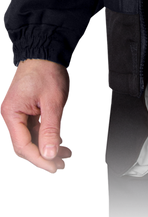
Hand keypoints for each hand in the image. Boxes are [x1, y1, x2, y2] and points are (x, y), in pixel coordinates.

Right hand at [0, 58, 74, 175]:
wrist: (47, 48)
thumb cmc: (47, 70)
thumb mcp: (53, 101)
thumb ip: (51, 129)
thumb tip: (50, 154)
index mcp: (11, 114)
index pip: (22, 146)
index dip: (38, 160)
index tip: (54, 168)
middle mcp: (11, 115)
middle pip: (24, 147)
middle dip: (43, 158)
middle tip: (61, 165)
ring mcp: (19, 113)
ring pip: (31, 140)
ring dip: (47, 149)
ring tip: (66, 156)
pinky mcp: (28, 110)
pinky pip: (36, 130)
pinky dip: (49, 138)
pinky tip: (63, 144)